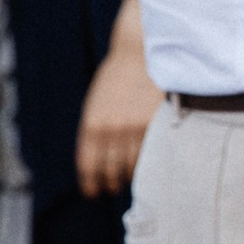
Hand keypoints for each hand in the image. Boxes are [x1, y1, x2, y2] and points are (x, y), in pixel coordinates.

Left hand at [75, 32, 159, 196]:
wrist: (140, 49)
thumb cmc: (117, 77)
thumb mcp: (97, 103)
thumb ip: (96, 132)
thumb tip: (98, 164)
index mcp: (91, 125)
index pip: (88, 167)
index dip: (90, 184)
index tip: (93, 193)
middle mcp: (111, 129)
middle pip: (109, 170)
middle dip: (110, 182)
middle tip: (113, 187)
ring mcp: (135, 126)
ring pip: (132, 165)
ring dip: (130, 175)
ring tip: (131, 177)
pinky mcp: (156, 121)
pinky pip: (150, 152)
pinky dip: (148, 162)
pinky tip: (147, 164)